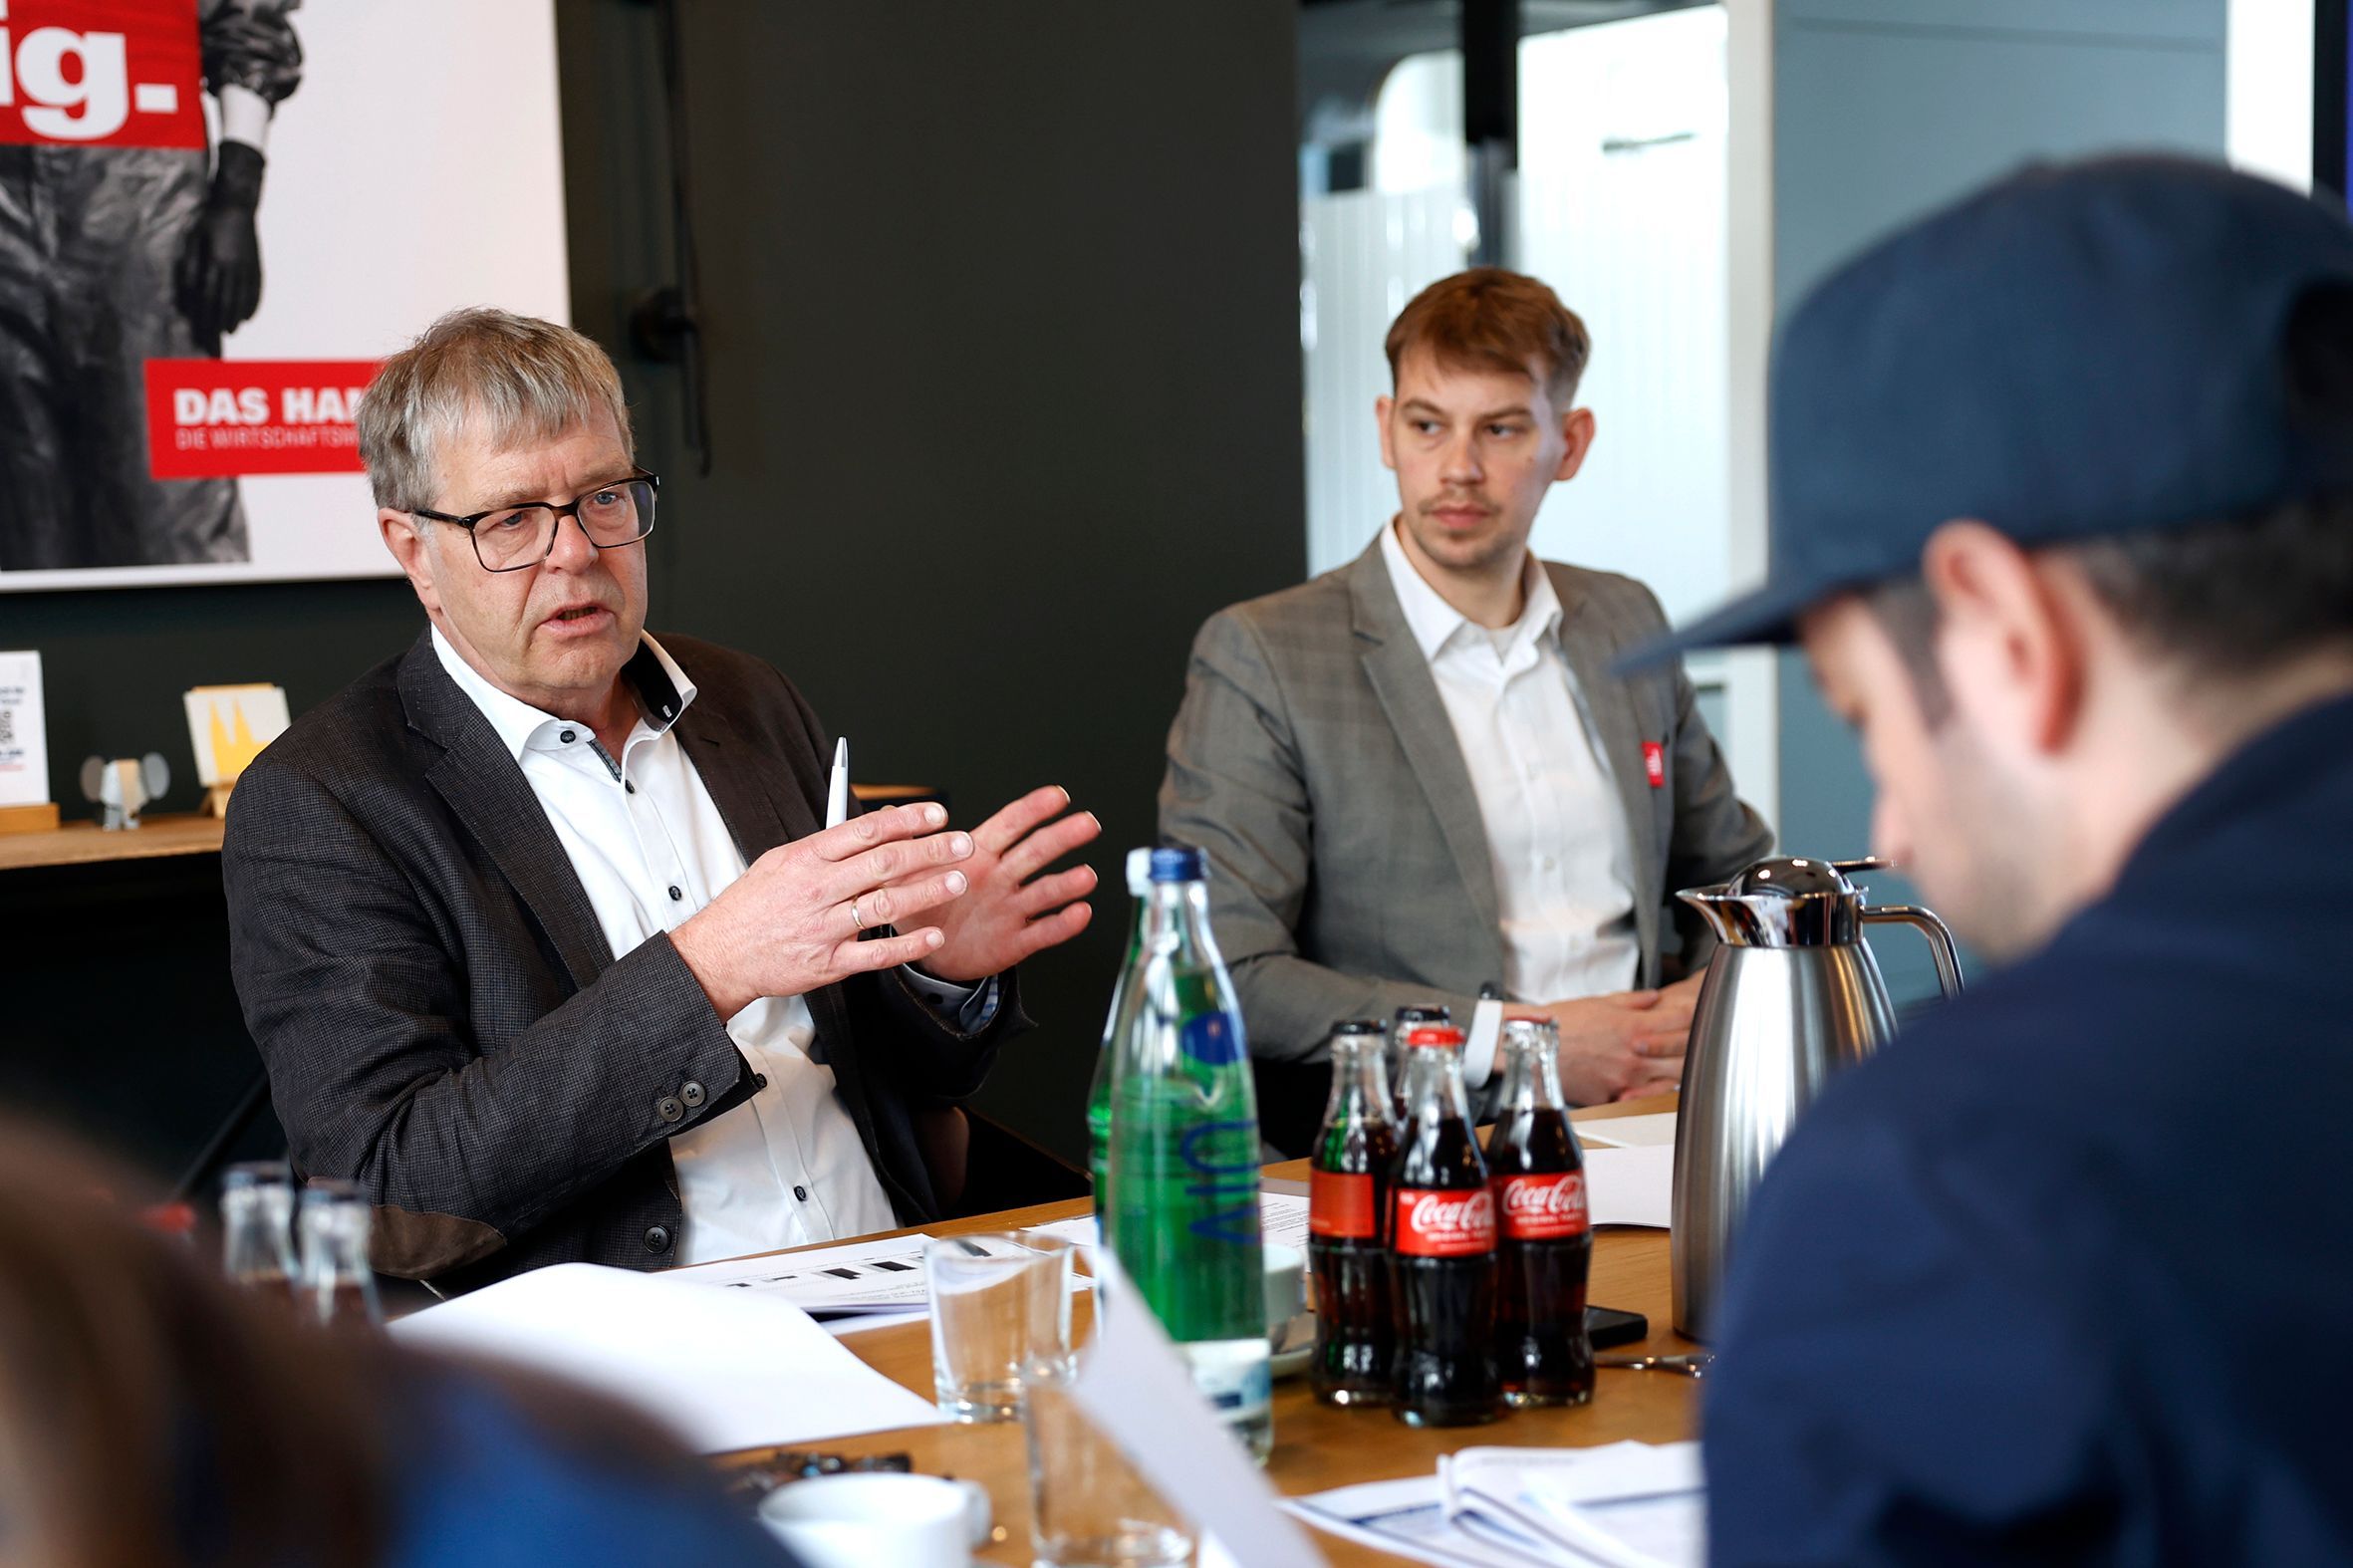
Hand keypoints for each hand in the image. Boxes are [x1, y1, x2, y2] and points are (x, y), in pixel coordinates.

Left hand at [174, 142, 265, 348]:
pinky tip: (247, 317)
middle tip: (215, 340)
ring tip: (230, 332)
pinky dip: (252, 306)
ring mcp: (248, 268)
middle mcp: (234, 269)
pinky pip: (256, 290)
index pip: (208, 298)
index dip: (204, 317)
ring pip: (241, 299)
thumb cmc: (208, 220)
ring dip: (235, 318)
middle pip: (225, 303)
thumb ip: (189, 265)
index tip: (200, 333)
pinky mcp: (256, 265)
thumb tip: (188, 290)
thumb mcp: (192, 238)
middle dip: (218, 324)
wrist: (236, 203)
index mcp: (216, 262)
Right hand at [670, 802, 974, 1019]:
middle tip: (963, 844)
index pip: (866, 830)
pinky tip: (933, 936)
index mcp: (807, 858)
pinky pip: (876, 953)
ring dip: (927, 891)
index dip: (907, 819)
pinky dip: (908, 945)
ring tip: (958, 881)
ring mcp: (824, 926)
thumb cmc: (752, 906)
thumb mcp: (781, 861)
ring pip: (885, 904)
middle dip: (930, 850)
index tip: (937, 814)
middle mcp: (818, 889)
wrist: (720, 954)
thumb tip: (873, 830)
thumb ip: (826, 848)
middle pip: (884, 862)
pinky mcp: (828, 962)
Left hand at [917, 785, 1099, 982]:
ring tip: (1086, 875)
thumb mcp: (905, 877)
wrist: (931, 955)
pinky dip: (1063, 923)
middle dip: (1062, 836)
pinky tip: (1080, 912)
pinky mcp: (1016, 940)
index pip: (1008, 825)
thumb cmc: (923, 907)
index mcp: (977, 856)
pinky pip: (1043, 931)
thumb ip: (904, 846)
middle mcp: (1001, 878)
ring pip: (1044, 891)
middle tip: (1087, 823)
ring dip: (1067, 883)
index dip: (1033, 810)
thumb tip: (891, 812)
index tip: (1057, 796)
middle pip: (1035, 852)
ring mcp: (1011, 908)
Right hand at [1523, 972, 1702, 1104]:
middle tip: (1702, 1039)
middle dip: (1696, 1044)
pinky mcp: (1613, 1096)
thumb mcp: (1599, 1003)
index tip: (1701, 1011)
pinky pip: (1645, 1097)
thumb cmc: (1560, 1023)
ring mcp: (1626, 1078)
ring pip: (1671, 1077)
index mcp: (1633, 1026)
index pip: (1680, 1019)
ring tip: (1683, 1063)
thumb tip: (1654, 998)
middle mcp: (1635, 1054)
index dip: (1696, 1013)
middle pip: (1684, 1051)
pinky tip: (1659, 1084)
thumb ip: (1632, 1002)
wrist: (1531, 1048)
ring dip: (1680, 1069)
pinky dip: (1656, 1091)